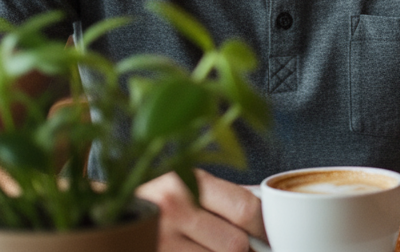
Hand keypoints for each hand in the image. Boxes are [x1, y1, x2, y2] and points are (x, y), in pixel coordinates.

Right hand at [137, 169, 265, 251]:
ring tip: (210, 247)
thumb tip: (265, 217)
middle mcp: (171, 211)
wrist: (100, 216)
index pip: (246, 209)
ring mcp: (158, 242)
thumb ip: (222, 199)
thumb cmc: (154, 201)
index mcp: (186, 183)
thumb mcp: (185, 186)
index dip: (264, 228)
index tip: (270, 236)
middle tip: (243, 248)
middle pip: (234, 245)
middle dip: (244, 251)